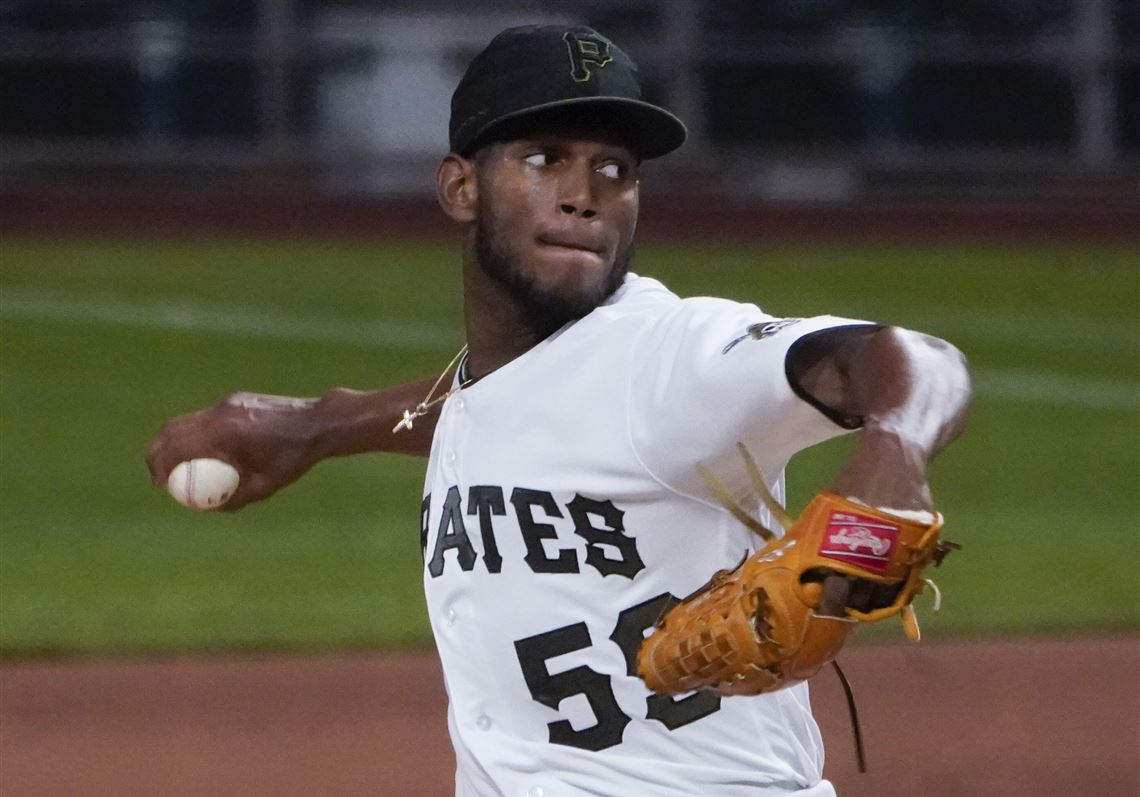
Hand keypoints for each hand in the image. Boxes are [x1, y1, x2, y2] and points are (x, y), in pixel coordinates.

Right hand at [146, 392, 322, 510]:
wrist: (318, 422)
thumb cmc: (294, 457)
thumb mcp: (264, 486)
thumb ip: (235, 498)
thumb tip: (209, 507)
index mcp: (224, 433)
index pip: (177, 447)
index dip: (161, 466)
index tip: (159, 483)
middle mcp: (221, 413)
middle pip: (173, 429)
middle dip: (158, 452)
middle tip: (157, 474)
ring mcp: (228, 403)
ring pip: (188, 420)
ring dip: (175, 441)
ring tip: (176, 464)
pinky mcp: (236, 400)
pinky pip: (207, 417)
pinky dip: (197, 433)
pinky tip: (207, 451)